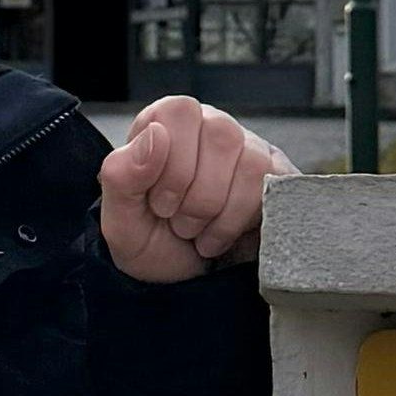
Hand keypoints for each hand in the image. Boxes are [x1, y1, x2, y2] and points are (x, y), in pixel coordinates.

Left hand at [98, 96, 297, 284]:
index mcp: (165, 122)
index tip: (159, 204)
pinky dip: (242, 222)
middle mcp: (209, 124)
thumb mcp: (119, 220)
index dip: (171, 165)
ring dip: (220, 214)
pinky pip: (274, 186)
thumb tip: (156, 133)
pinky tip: (223, 236)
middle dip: (196, 198)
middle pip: (221, 136)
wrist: (182, 283)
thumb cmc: (149, 242)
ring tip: (199, 232)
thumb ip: (122, 174)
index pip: (179, 112)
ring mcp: (248, 147)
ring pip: (251, 163)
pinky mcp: (275, 174)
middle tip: (179, 224)